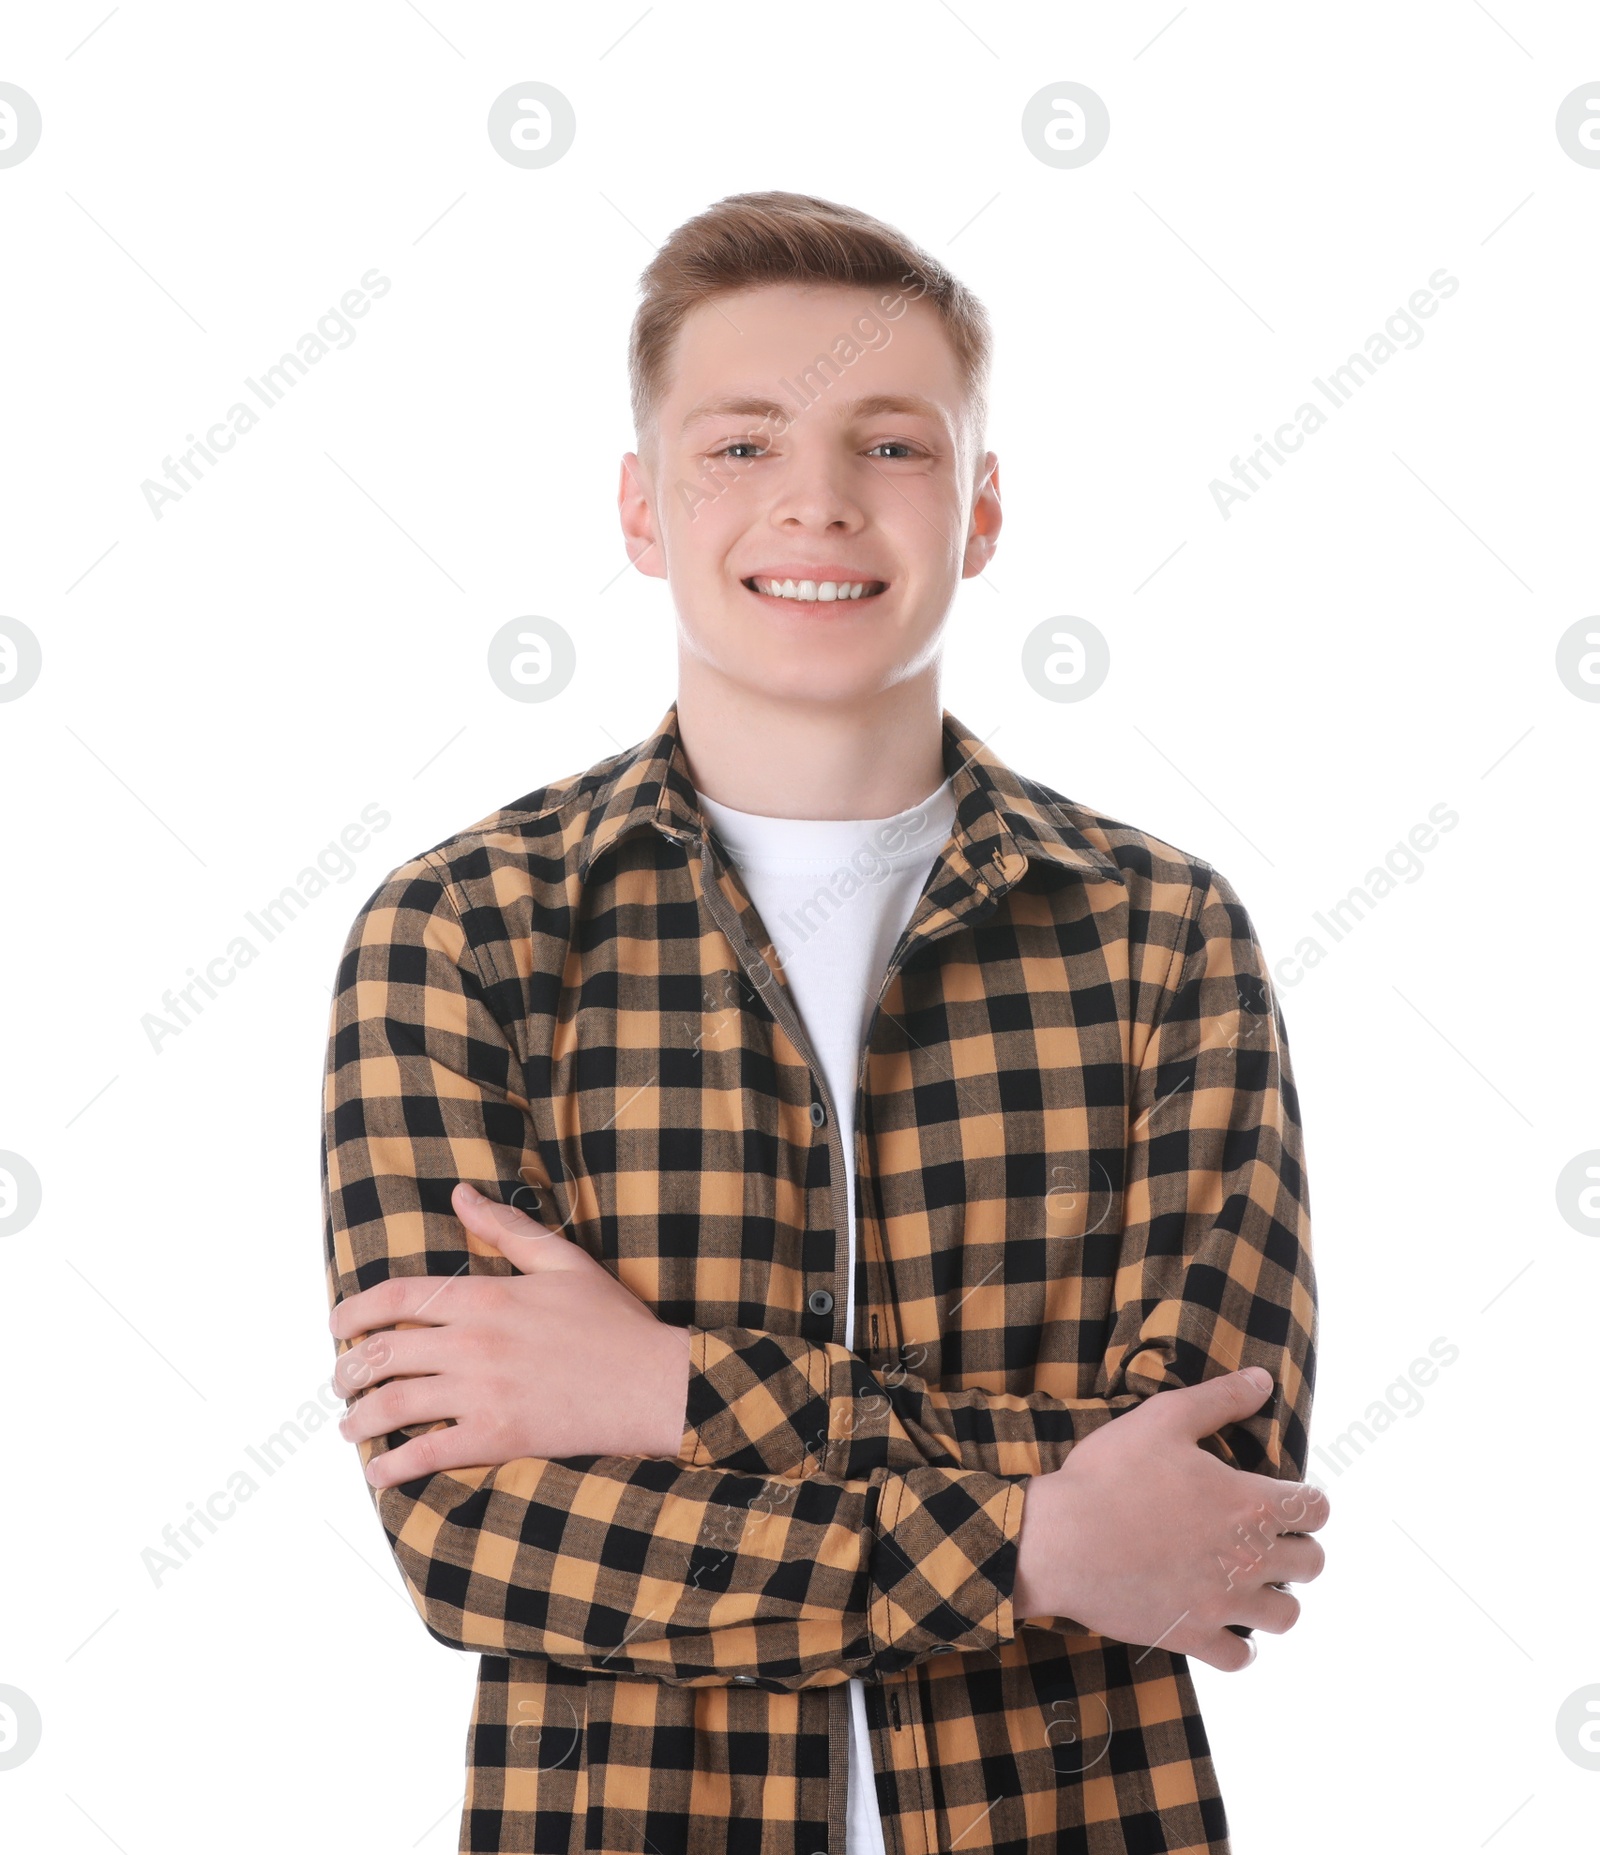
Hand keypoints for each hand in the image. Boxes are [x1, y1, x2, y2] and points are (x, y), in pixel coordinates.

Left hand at [330, 1182, 691, 1486]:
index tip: (338, 1324)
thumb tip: (460, 1193)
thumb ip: (506, 1229)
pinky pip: (427, 1454)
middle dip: (349, 1369)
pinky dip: (392, 1468)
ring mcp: (484, 1392)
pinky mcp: (498, 1438)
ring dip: (359, 1419)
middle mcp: (475, 1342)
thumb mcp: (562, 1262)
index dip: (356, 1310)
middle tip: (342, 1380)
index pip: (398, 1297)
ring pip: (394, 1405)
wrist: (655, 1384)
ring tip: (349, 1426)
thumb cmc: (613, 1323)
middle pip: (385, 1352)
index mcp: (488, 1295)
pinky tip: (377, 1473)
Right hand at [1012, 1366, 1328, 1672]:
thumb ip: (1220, 1399)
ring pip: (1286, 1616)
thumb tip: (1264, 1380)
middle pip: (1312, 1565)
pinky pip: (1240, 1658)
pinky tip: (1220, 1621)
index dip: (1308, 1502)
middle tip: (1265, 1537)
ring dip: (1275, 1597)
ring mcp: (1223, 1604)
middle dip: (1297, 1548)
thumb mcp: (1163, 1418)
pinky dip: (1238, 1644)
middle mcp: (1248, 1559)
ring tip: (1249, 1580)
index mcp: (1249, 1503)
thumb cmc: (1109, 1475)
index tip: (1287, 1499)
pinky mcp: (1192, 1636)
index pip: (1316, 1510)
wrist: (1059, 1542)